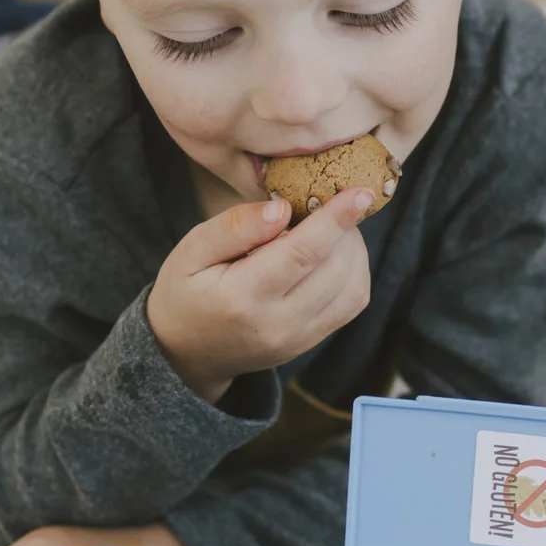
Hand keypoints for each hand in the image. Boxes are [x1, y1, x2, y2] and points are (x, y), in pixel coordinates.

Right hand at [146, 190, 376, 401]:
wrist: (185, 353)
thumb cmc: (185, 292)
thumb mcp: (191, 251)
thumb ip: (233, 228)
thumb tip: (281, 209)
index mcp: (241, 298)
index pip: (302, 253)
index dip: (336, 220)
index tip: (360, 192)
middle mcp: (277, 324)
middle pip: (335, 269)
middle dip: (346, 229)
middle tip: (332, 203)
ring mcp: (298, 339)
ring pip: (353, 288)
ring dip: (354, 250)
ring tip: (332, 227)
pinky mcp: (310, 342)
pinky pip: (352, 304)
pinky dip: (355, 272)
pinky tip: (335, 254)